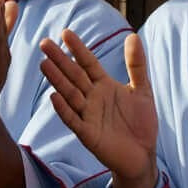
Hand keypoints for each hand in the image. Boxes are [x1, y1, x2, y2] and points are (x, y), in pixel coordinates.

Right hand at [40, 30, 159, 187]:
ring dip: (57, 80)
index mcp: (104, 85)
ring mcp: (88, 115)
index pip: (88, 63)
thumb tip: (133, 36)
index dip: (78, 49)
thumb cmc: (141, 122)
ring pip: (70, 94)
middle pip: (74, 75)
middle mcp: (92, 98)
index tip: (65, 32)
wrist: (143, 154)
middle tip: (44, 43)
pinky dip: (64, 109)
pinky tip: (54, 97)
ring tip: (45, 64)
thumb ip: (137, 65)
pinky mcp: (88, 134)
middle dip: (60, 60)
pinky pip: (73, 120)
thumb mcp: (142, 90)